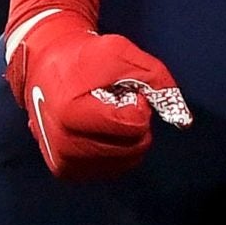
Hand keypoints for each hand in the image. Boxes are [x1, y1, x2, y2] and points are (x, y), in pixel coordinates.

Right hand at [2, 7, 189, 180]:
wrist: (43, 67)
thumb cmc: (84, 58)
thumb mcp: (122, 53)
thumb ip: (158, 80)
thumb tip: (182, 120)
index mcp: (72, 114)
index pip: (134, 125)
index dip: (138, 103)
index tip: (121, 89)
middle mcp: (65, 145)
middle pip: (133, 145)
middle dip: (134, 122)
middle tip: (114, 101)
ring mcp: (65, 162)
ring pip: (126, 160)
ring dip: (127, 136)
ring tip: (105, 113)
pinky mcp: (66, 171)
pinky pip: (112, 168)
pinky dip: (117, 149)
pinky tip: (99, 128)